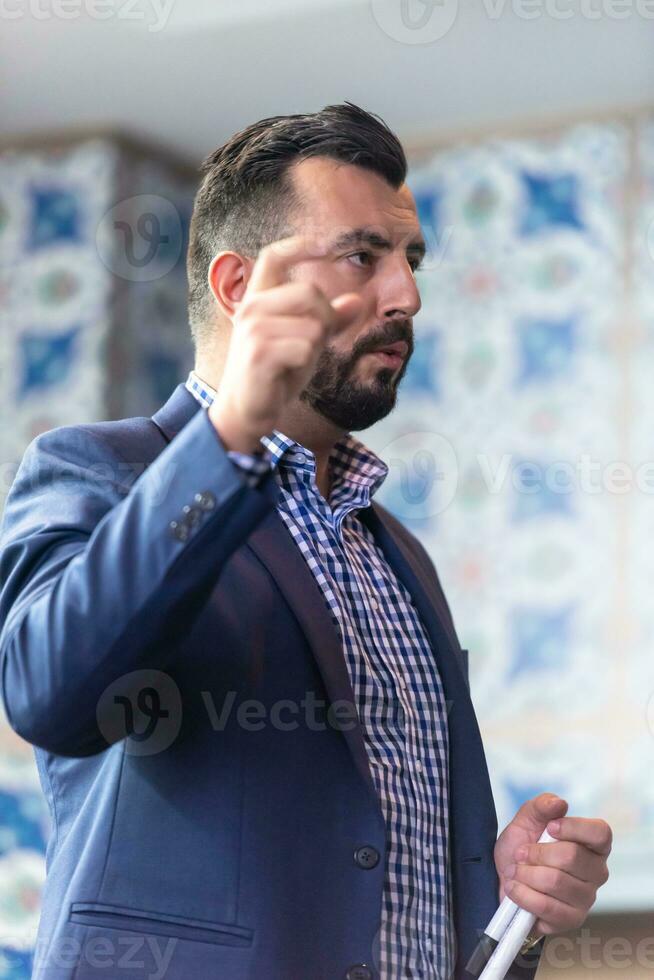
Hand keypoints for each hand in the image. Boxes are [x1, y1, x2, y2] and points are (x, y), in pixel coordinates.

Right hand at [209, 235, 362, 451]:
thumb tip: (358, 301)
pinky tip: (287, 373)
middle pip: (310, 292)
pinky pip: (305, 348)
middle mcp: (251, 308)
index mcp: (257, 299)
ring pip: (313, 325)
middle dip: (325, 318)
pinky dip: (305, 363)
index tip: (326, 245)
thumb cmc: (276, 375)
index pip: (273, 257)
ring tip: (294, 362)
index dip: (300, 246)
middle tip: (314, 344)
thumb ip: (329, 320)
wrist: (246, 411)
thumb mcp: (306, 342)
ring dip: (314, 347)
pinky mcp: (259, 352)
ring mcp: (253, 329)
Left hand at [494, 792, 611, 936]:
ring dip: (525, 873)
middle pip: (571, 856)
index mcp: (593, 844)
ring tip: (515, 871)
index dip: (574, 828)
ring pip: (555, 881)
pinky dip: (522, 894)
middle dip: (536, 852)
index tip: (549, 827)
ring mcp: (586, 898)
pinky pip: (546, 906)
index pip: (601, 833)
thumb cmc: (523, 847)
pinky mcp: (571, 920)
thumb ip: (542, 806)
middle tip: (520, 853)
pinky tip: (515, 888)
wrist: (506, 880)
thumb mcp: (526, 820)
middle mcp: (597, 872)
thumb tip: (559, 803)